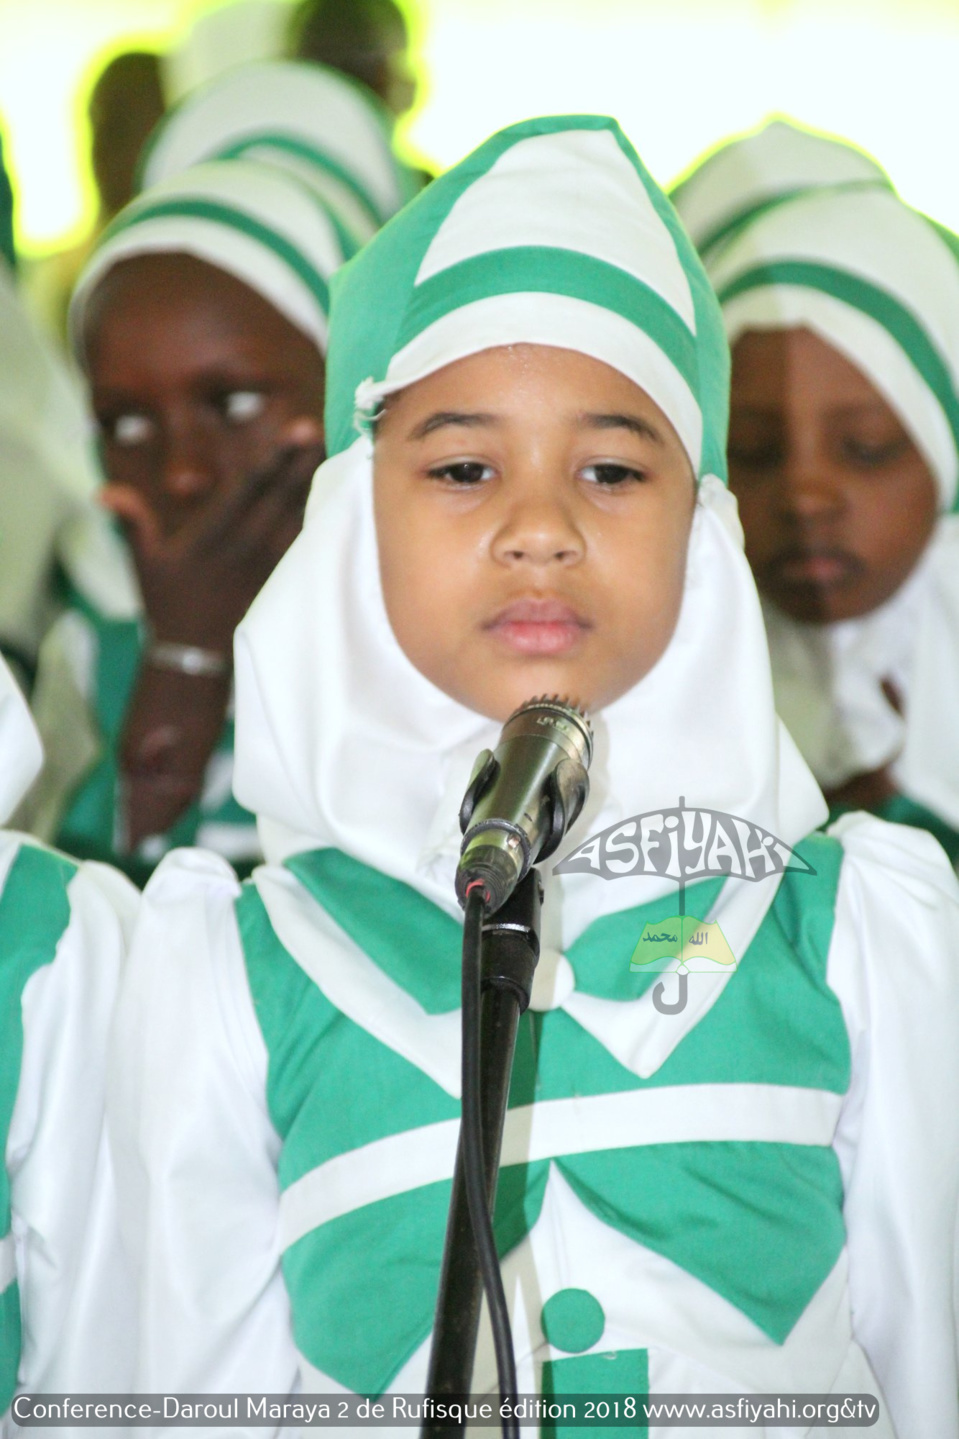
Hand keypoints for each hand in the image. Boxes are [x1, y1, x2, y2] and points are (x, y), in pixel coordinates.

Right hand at [101, 423, 323, 652]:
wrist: (194, 654)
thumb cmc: (167, 601)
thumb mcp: (143, 561)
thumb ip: (131, 520)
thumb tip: (102, 492)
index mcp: (213, 536)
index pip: (248, 490)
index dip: (274, 460)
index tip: (294, 433)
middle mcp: (244, 547)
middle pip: (279, 497)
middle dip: (300, 463)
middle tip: (319, 429)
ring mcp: (266, 564)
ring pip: (297, 517)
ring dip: (314, 485)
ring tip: (330, 452)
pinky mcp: (279, 579)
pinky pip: (304, 544)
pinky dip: (318, 518)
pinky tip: (336, 496)